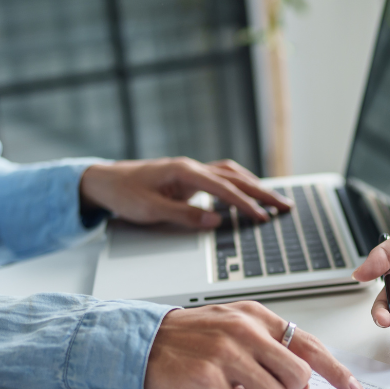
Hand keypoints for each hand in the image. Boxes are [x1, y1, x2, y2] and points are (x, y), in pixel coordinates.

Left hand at [79, 158, 290, 228]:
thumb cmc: (123, 194)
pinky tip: (250, 193)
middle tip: (285, 206)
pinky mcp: (190, 177)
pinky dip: (240, 185)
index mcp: (183, 172)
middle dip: (262, 192)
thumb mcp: (149, 210)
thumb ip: (184, 215)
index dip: (245, 204)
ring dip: (255, 186)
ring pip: (232, 174)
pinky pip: (222, 178)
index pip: (223, 188)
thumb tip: (215, 221)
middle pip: (235, 177)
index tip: (263, 217)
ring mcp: (191, 171)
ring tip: (275, 201)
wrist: (104, 181)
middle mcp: (191, 167)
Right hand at [144, 302, 362, 388]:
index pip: (310, 345)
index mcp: (257, 317)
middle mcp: (245, 330)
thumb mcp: (233, 329)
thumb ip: (269, 348)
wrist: (140, 340)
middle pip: (298, 377)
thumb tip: (303, 383)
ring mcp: (226, 352)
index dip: (336, 371)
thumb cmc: (189, 339)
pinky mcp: (207, 376)